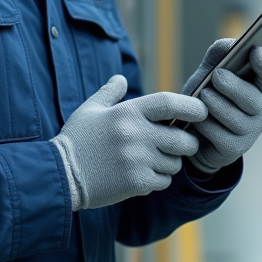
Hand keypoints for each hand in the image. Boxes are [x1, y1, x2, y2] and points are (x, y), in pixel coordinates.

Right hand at [52, 76, 206, 210]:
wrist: (59, 173)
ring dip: (169, 164)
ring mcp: (137, 159)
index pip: (170, 103)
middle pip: (183, 139)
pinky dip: (158, 181)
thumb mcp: (89, 110)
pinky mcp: (136, 182)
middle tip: (178, 146)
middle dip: (186, 144)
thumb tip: (120, 79)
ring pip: (175, 164)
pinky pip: (163, 182)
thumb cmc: (75, 140)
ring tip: (152, 162)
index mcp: (129, 112)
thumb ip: (109, 93)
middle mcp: (137, 134)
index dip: (192, 106)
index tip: (202, 111)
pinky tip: (142, 177)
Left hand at [187, 41, 261, 173]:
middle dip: (233, 86)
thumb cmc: (206, 96)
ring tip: (202, 96)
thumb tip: (230, 44)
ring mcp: (250, 132)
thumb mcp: (209, 73)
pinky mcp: (235, 149)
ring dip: (216, 105)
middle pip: (253, 99)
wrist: (193, 133)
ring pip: (235, 118)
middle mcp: (261, 110)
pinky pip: (220, 135)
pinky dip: (205, 124)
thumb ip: (218, 55)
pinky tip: (196, 119)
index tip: (254, 50)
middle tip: (216, 75)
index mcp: (259, 87)